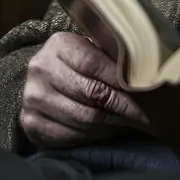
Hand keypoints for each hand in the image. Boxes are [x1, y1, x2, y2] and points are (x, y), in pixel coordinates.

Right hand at [20, 32, 147, 148]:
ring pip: (84, 118)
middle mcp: (41, 69)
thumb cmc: (79, 61)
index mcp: (58, 44)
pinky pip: (71, 135)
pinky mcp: (31, 122)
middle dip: (124, 105)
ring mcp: (32, 98)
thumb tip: (149, 70)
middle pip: (91, 93)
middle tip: (147, 114)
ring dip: (113, 123)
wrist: (44, 78)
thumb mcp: (93, 49)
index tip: (144, 90)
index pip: (93, 64)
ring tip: (132, 122)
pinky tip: (110, 129)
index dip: (120, 79)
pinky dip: (95, 135)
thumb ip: (113, 55)